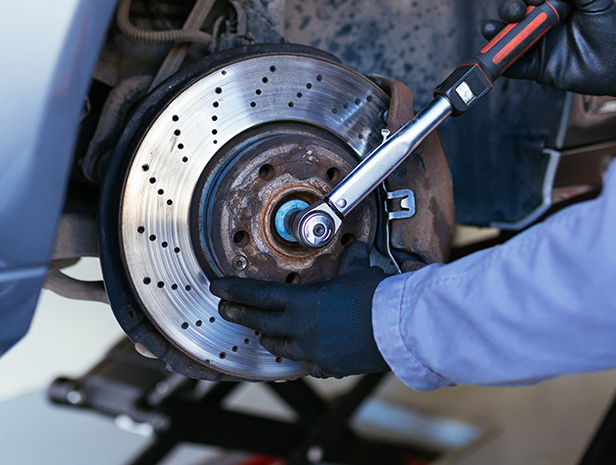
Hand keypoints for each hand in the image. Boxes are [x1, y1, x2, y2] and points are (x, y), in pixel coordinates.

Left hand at [211, 242, 390, 377]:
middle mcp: (300, 329)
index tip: (218, 288)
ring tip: (265, 333)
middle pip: (259, 323)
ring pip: (279, 348)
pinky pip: (308, 363)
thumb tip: (356, 248)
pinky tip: (306, 354)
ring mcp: (312, 351)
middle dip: (239, 316)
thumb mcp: (359, 271)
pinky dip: (304, 357)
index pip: (257, 295)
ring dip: (270, 338)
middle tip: (225, 310)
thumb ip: (351, 261)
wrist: (397, 328)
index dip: (234, 291)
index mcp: (302, 303)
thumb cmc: (377, 298)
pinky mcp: (328, 367)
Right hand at [481, 0, 615, 105]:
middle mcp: (541, 23)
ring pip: (508, 37)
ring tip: (494, 30)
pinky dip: (504, 63)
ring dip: (496, 32)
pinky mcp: (538, 69)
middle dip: (508, 8)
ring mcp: (538, 46)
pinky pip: (516, 67)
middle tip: (517, 12)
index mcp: (554, 4)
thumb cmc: (613, 29)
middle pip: (513, 12)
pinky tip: (499, 58)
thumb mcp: (595, 1)